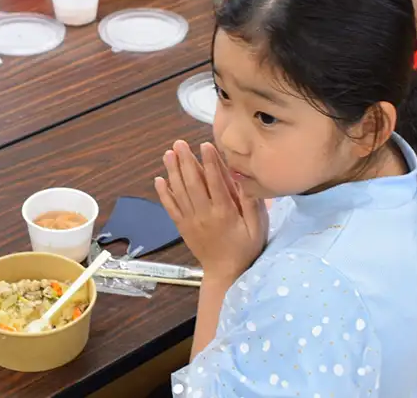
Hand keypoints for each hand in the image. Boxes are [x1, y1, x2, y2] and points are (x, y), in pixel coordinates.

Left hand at [155, 141, 267, 280]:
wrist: (225, 273)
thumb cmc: (244, 249)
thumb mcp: (257, 228)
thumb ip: (252, 204)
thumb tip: (245, 180)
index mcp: (224, 212)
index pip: (215, 182)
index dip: (209, 162)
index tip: (204, 145)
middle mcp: (204, 214)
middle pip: (192, 183)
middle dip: (185, 161)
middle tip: (179, 143)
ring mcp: (191, 220)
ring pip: (179, 192)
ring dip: (172, 172)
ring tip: (168, 154)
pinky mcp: (182, 226)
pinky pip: (171, 208)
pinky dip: (164, 194)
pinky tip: (159, 180)